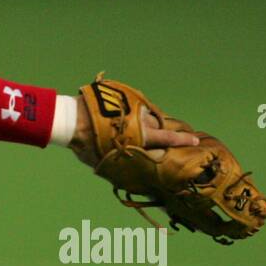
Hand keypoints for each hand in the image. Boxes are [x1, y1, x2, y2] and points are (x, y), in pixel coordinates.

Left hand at [70, 100, 200, 167]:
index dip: (182, 140)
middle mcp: (140, 117)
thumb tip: (125, 171)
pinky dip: (132, 111)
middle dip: (160, 130)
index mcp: (140, 134)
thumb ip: (120, 161)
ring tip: (136, 127)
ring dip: (144, 120)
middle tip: (163, 135)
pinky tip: (123, 116)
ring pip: (146, 112)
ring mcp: (131, 103)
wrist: (71, 118)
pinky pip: (133, 103)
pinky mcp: (121, 94)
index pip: (167, 138)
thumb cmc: (85, 144)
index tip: (195, 140)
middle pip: (158, 123)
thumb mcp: (104, 160)